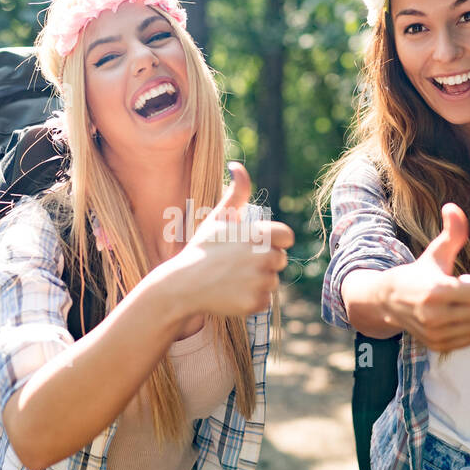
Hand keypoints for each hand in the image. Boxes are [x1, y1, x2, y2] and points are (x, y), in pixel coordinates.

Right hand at [158, 162, 293, 318]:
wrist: (182, 285)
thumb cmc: (202, 249)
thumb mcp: (218, 218)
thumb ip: (236, 193)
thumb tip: (237, 166)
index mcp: (258, 234)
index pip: (287, 237)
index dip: (273, 241)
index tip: (253, 245)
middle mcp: (263, 257)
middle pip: (280, 260)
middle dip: (263, 262)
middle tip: (235, 264)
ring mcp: (260, 282)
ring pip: (272, 281)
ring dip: (257, 281)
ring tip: (230, 278)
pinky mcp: (256, 303)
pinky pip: (265, 300)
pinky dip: (251, 299)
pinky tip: (231, 292)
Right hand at [381, 203, 469, 351]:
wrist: (389, 301)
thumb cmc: (419, 274)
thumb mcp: (436, 253)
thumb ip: (452, 232)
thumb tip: (452, 206)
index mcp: (437, 290)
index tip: (464, 281)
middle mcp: (435, 315)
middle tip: (463, 294)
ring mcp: (435, 333)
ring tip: (459, 307)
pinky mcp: (436, 345)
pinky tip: (456, 319)